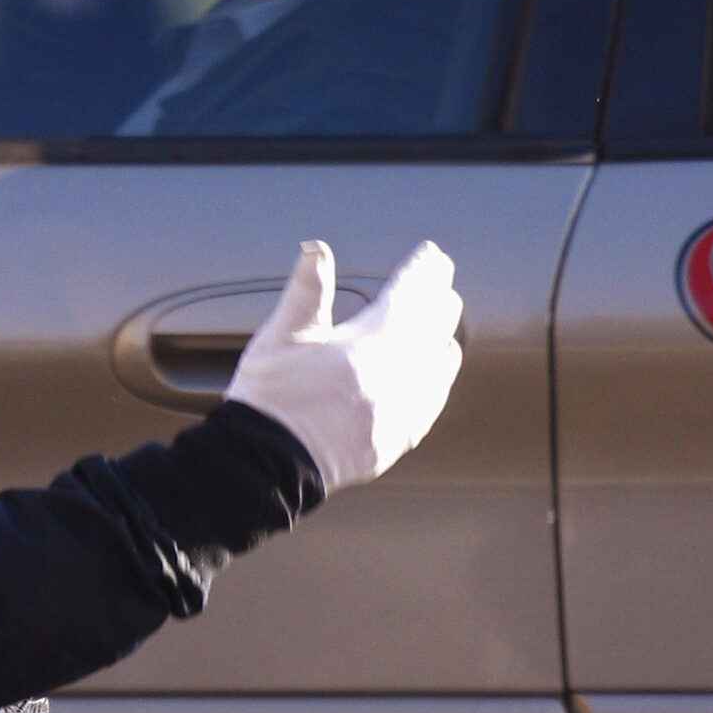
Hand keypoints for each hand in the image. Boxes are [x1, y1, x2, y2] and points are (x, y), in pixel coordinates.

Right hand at [224, 240, 462, 494]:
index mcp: (366, 344)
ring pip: (436, 364)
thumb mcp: (280, 336)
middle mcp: (393, 376)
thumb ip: (306, 291)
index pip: (407, 296)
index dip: (421, 271)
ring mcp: (399, 411)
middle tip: (441, 278)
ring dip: (442, 335)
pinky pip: (431, 402)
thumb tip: (316, 249)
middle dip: (435, 298)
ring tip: (446, 318)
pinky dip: (439, 379)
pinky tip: (439, 370)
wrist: (266, 463)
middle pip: (428, 327)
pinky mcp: (395, 439)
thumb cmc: (269, 398)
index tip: (432, 254)